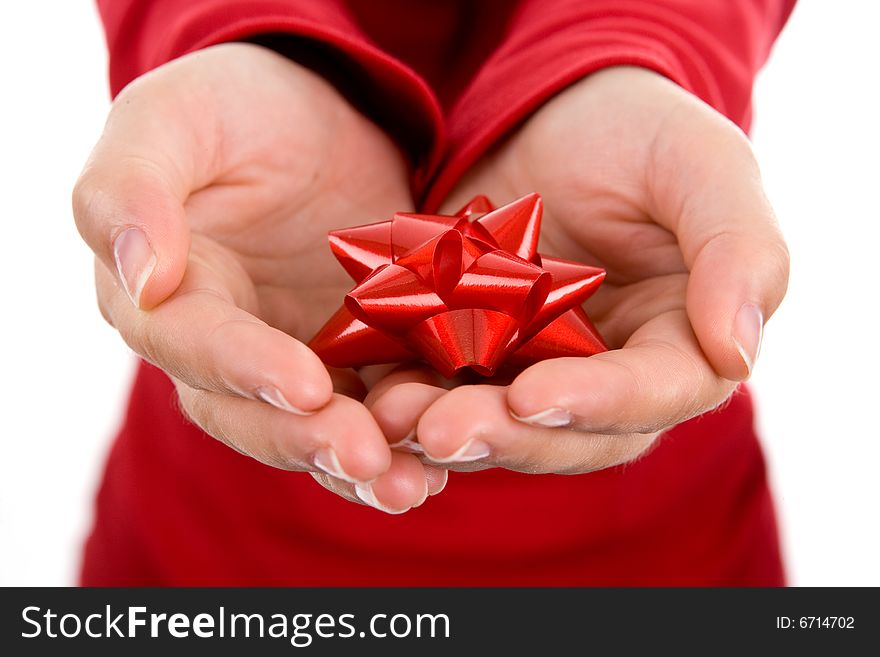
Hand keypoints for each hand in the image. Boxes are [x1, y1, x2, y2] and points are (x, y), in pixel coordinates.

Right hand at [73, 43, 443, 511]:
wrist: (314, 109)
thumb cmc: (232, 106)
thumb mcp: (172, 120)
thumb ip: (132, 189)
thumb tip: (140, 274)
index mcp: (166, 295)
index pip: (194, 343)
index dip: (244, 367)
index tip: (306, 384)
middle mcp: (226, 346)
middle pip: (253, 412)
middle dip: (308, 439)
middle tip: (366, 459)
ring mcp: (295, 357)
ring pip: (318, 428)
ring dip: (363, 462)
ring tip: (414, 485)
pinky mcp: (357, 356)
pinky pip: (377, 404)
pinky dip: (408, 434)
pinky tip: (447, 459)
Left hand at [369, 66, 788, 473]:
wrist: (557, 118)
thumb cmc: (643, 133)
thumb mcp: (704, 167)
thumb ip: (739, 252)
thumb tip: (738, 355)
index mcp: (681, 344)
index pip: (654, 395)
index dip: (600, 403)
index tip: (537, 395)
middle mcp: (611, 378)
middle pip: (570, 434)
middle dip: (507, 438)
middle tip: (441, 432)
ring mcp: (538, 372)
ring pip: (500, 426)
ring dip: (448, 431)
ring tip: (392, 419)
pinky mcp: (477, 355)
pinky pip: (445, 390)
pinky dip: (412, 398)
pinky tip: (372, 398)